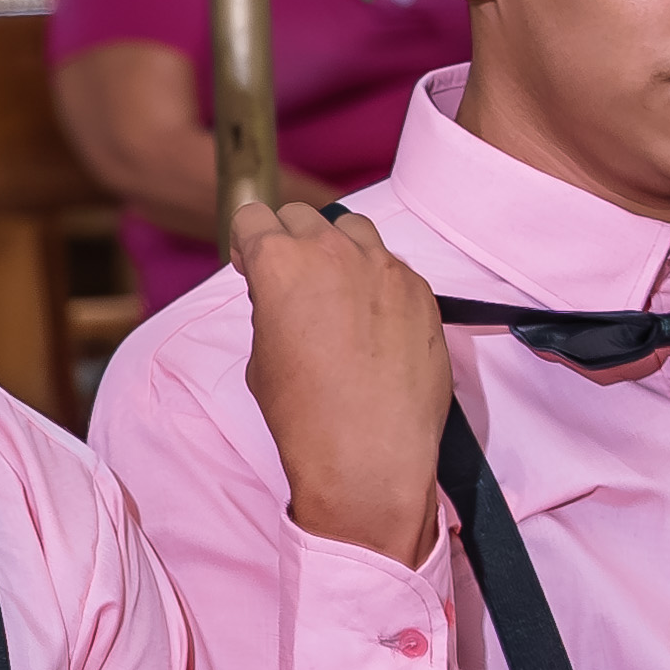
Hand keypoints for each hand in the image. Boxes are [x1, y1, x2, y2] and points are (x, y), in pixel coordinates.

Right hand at [230, 198, 453, 564]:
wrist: (369, 453)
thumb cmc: (306, 414)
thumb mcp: (261, 356)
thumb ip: (269, 306)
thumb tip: (281, 294)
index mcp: (281, 262)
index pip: (254, 216)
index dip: (249, 244)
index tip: (254, 266)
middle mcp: (334, 251)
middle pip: (302, 216)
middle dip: (290, 242)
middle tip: (292, 284)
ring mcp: (384, 267)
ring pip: (352, 230)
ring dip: (337, 250)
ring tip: (336, 296)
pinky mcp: (420, 289)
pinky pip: (391, 266)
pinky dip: (376, 282)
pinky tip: (373, 325)